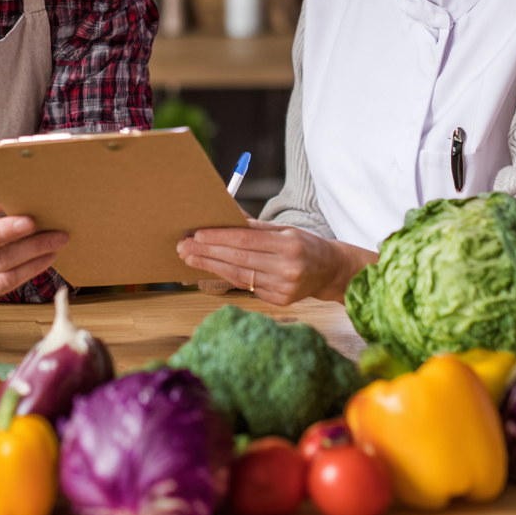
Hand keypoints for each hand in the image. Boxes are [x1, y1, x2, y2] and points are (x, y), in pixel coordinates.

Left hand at [177, 219, 375, 305]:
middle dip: (207, 252)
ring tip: (190, 258)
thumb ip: (254, 226)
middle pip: (239, 259)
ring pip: (239, 275)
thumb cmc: (303, 245)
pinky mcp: (279, 301)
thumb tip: (224, 213)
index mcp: (289, 245)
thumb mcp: (284, 230)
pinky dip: (226, 276)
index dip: (219, 237)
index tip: (197, 233)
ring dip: (210, 266)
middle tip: (184, 246)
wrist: (331, 271)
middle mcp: (287, 268)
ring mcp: (283, 288)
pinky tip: (210, 269)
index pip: (246, 239)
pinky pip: (247, 286)